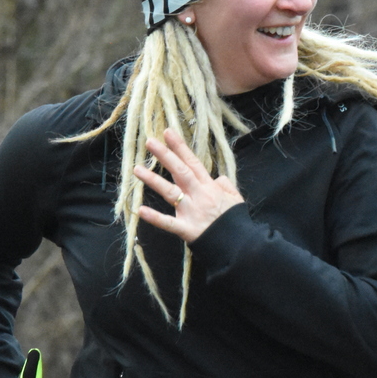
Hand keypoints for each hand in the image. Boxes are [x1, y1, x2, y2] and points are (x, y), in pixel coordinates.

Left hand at [134, 128, 243, 242]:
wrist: (239, 244)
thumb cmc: (236, 221)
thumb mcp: (236, 198)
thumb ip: (226, 185)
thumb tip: (218, 178)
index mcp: (210, 187)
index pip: (193, 163)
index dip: (180, 147)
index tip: (168, 133)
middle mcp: (198, 195)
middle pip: (180, 171)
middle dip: (165, 155)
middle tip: (150, 141)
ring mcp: (191, 212)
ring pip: (170, 192)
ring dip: (153, 180)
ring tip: (137, 169)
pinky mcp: (186, 229)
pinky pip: (168, 223)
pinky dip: (155, 217)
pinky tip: (141, 210)